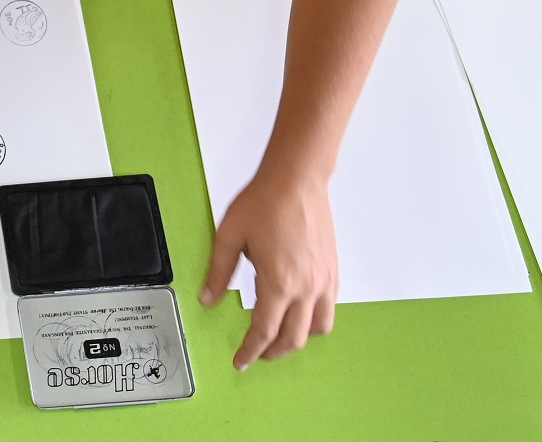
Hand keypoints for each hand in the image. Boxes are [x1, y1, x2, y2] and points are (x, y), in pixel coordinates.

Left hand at [201, 166, 337, 369]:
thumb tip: (207, 298)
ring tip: (279, 338)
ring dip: (298, 340)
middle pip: (293, 338)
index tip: (240, 361)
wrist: (297, 179)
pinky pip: (329, 309)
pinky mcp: (333, 271)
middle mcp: (306, 288)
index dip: (250, 351)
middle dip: (273, 352)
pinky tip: (300, 313)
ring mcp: (324, 281)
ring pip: (318, 329)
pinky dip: (314, 321)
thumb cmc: (265, 202)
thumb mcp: (229, 236)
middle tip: (256, 353)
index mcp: (278, 282)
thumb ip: (218, 272)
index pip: (264, 331)